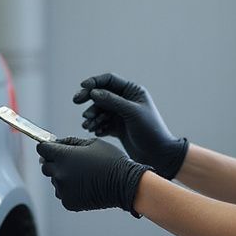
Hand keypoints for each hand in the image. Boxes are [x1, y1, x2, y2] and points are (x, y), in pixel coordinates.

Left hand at [37, 136, 150, 215]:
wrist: (125, 185)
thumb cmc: (111, 160)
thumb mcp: (92, 143)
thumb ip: (70, 142)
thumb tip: (56, 143)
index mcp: (64, 156)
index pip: (42, 149)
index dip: (47, 147)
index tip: (53, 148)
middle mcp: (60, 173)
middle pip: (45, 166)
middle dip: (54, 162)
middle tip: (70, 162)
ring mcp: (63, 189)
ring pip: (54, 180)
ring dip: (63, 176)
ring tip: (82, 175)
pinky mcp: (68, 202)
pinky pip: (62, 193)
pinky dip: (69, 189)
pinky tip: (84, 185)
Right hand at [73, 72, 187, 178]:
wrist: (159, 155)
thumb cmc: (151, 131)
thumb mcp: (132, 113)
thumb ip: (112, 101)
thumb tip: (93, 92)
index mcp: (132, 91)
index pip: (109, 80)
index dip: (94, 82)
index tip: (83, 87)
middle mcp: (125, 101)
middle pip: (101, 95)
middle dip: (88, 98)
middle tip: (76, 102)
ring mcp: (120, 115)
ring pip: (99, 111)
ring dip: (92, 116)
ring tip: (88, 125)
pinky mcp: (117, 128)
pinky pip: (102, 123)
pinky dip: (97, 126)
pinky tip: (96, 132)